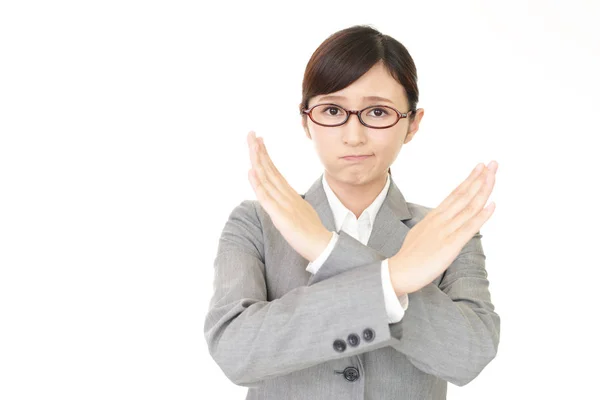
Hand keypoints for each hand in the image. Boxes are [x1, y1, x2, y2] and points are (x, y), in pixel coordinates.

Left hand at [246, 131, 332, 261]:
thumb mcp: (300, 212)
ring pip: (267, 178)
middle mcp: (286, 195)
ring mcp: (283, 204)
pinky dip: (258, 184)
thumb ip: (290, 203)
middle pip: (270, 169)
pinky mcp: (280, 216)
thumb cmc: (311, 232)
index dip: (266, 156)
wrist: (322, 246)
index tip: (259, 142)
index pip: (275, 171)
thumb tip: (282, 197)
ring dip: (257, 160)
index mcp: (290, 195)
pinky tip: (251, 171)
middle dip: (259, 151)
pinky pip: (266, 198)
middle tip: (251, 133)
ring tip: (251, 144)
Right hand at [389, 161, 497, 294]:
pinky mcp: (450, 245)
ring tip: (493, 176)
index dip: (469, 180)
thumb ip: (434, 225)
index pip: (455, 194)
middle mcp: (440, 220)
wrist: (399, 271)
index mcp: (433, 216)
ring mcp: (445, 231)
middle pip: (464, 195)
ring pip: (468, 207)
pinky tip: (492, 205)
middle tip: (493, 163)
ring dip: (483, 190)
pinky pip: (469, 228)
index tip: (480, 168)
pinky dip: (482, 216)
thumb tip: (442, 221)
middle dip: (480, 178)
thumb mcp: (420, 233)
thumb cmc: (409, 256)